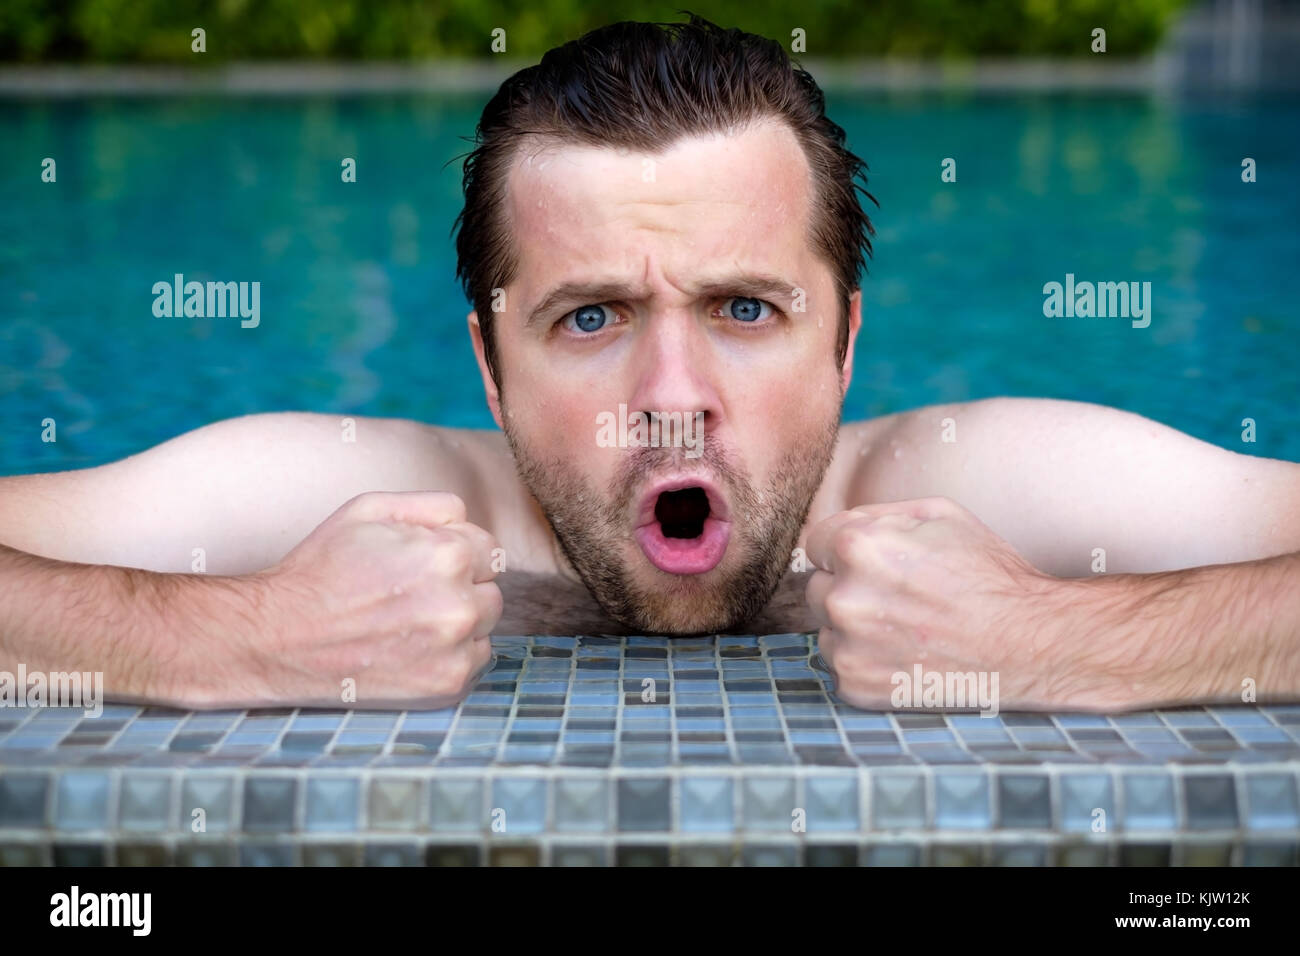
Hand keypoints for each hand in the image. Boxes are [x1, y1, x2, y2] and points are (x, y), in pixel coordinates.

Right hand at [233, 491, 501, 707]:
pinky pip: (474, 659)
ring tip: (407, 621)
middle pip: (491, 589)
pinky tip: (409, 647)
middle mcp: (459, 604)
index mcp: (447, 555)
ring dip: (458, 621)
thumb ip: (432, 505)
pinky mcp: (448, 683)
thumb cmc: (322, 569)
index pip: (487, 550)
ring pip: (485, 625)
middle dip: (460, 587)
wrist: (278, 637)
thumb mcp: (369, 509)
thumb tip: (467, 520)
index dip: (453, 553)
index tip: (419, 565)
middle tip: (409, 594)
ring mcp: (455, 648)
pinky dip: (450, 653)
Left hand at [805, 496, 1061, 711]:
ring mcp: (846, 647)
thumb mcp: (938, 515)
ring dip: (855, 627)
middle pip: (817, 587)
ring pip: (827, 628)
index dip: (849, 550)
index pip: (816, 543)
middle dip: (849, 588)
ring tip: (907, 627)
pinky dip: (866, 660)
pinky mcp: (855, 685)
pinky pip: (842, 664)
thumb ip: (876, 514)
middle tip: (901, 598)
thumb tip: (838, 527)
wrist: (1028, 644)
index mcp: (857, 547)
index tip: (881, 563)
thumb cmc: (987, 574)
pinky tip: (906, 654)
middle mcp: (842, 598)